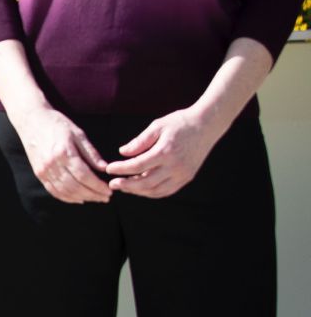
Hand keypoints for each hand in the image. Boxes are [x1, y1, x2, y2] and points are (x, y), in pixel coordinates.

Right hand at [8, 106, 110, 203]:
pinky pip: (53, 190)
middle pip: (75, 187)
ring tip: (95, 198)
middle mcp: (52, 164)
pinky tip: (78, 199)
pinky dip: (67, 198)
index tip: (109, 191)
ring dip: (82, 198)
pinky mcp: (39, 173)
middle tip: (106, 197)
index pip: (84, 176)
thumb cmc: (57, 124)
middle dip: (93, 195)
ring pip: (65, 191)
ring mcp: (43, 170)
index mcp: (64, 152)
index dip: (98, 186)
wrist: (31, 119)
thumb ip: (91, 153)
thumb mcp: (78, 134)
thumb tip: (105, 169)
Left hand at [104, 108, 222, 198]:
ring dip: (138, 191)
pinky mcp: (187, 177)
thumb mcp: (157, 126)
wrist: (207, 126)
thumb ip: (139, 141)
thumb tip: (122, 152)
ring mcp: (183, 174)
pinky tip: (141, 189)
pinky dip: (152, 192)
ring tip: (124, 187)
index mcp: (165, 152)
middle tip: (112, 184)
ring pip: (156, 191)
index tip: (109, 169)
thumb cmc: (179, 123)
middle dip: (126, 185)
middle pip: (146, 183)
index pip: (138, 166)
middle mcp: (175, 166)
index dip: (121, 169)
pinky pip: (167, 191)